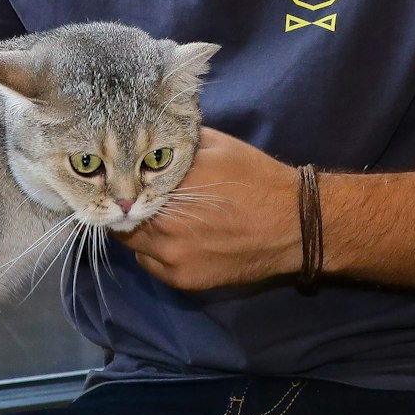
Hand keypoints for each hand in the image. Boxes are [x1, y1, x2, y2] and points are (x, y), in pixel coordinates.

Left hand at [116, 126, 300, 291]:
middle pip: (123, 215)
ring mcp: (173, 256)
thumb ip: (176, 143)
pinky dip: (153, 251)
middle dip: (128, 204)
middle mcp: (166, 224)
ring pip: (131, 241)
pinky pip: (148, 263)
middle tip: (137, 196)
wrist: (292, 225)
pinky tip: (173, 238)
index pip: (124, 184)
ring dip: (139, 228)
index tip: (122, 176)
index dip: (121, 179)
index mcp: (172, 187)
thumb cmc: (255, 178)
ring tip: (159, 217)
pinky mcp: (183, 279)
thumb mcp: (216, 144)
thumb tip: (147, 135)